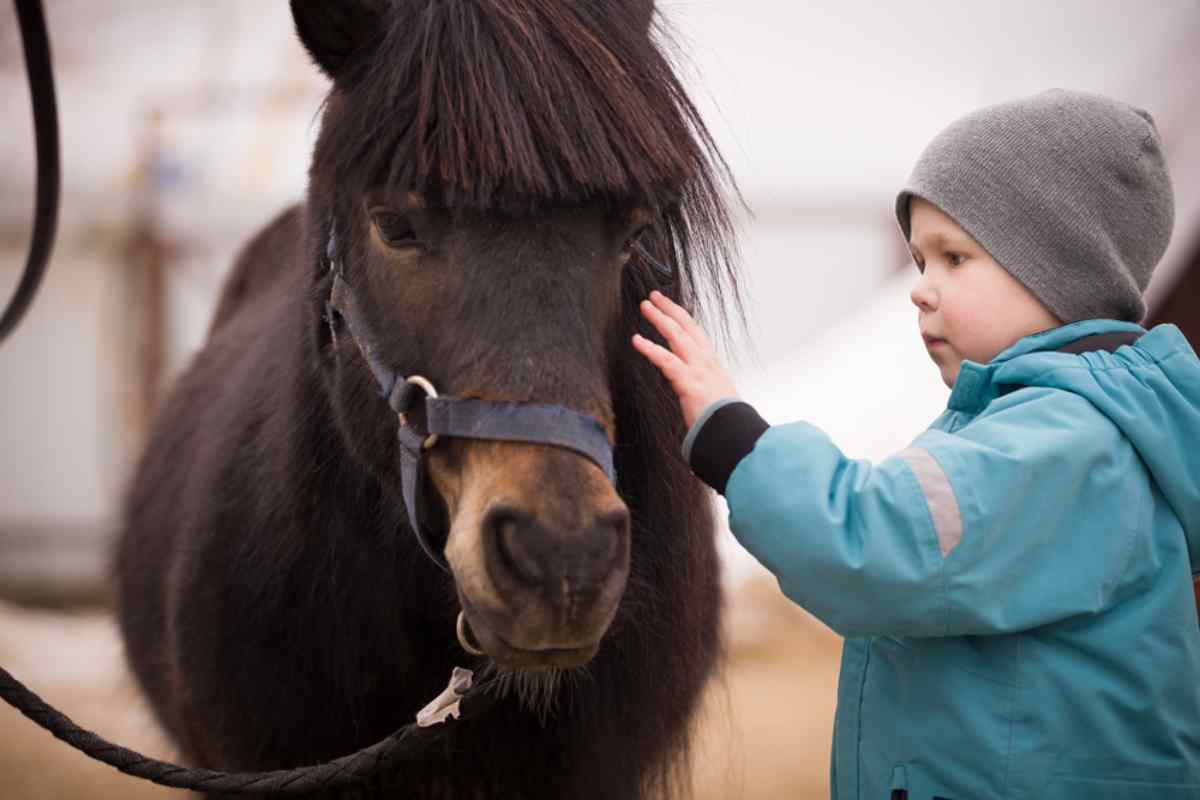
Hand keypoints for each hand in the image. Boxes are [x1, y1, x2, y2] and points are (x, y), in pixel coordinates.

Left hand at [631, 291, 738, 429]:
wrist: (733, 432)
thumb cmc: (724, 419)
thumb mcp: (716, 395)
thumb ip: (703, 385)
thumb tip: (695, 387)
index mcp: (711, 364)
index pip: (696, 332)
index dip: (681, 317)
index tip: (669, 306)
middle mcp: (706, 362)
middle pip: (686, 327)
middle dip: (669, 309)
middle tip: (653, 296)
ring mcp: (698, 370)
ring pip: (677, 336)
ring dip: (660, 319)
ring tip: (645, 307)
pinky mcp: (689, 383)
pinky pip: (666, 361)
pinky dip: (650, 348)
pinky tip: (636, 340)